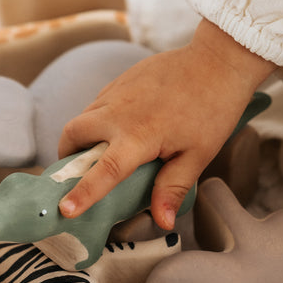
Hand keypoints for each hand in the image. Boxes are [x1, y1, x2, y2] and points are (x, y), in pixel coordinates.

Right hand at [57, 20, 274, 229]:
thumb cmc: (212, 110)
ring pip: (82, 116)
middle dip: (66, 155)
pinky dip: (96, 120)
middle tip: (74, 171)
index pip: (103, 170)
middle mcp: (119, 113)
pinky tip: (116, 128)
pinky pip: (97, 103)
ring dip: (80, 136)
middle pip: (73, 134)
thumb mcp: (198, 155)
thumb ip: (173, 187)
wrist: (217, 61)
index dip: (82, 193)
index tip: (64, 209)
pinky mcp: (120, 80)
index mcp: (138, 136)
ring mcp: (117, 92)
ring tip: (97, 152)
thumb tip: (161, 221)